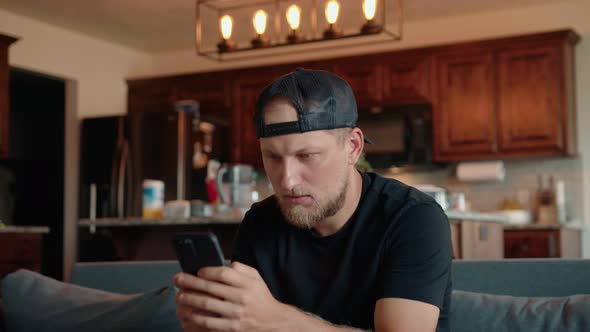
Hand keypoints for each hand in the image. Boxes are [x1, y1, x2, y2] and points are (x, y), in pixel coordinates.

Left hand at [173, 262, 287, 331]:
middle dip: (191, 282)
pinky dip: (196, 318)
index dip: (208, 271)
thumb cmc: (261, 298)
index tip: (198, 270)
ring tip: (179, 296)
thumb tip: (224, 264)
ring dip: (190, 299)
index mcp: (247, 284)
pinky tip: (188, 314)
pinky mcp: (232, 328)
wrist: (273, 322)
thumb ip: (241, 268)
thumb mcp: (257, 278)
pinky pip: (209, 323)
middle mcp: (242, 298)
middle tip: (178, 279)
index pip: (224, 274)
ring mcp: (236, 314)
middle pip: (211, 288)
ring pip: (207, 305)